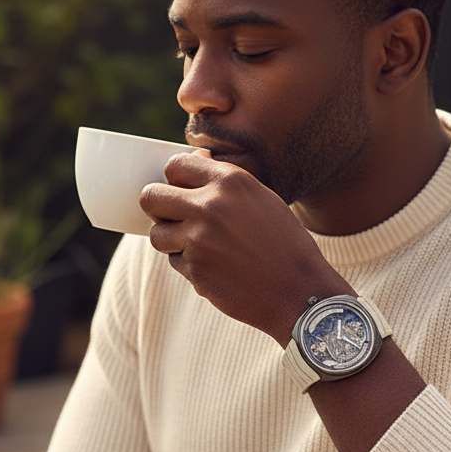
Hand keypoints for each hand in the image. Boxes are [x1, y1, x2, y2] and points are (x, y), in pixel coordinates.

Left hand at [141, 151, 350, 343]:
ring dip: (171, 241)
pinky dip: (190, 266)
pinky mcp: (195, 271)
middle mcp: (209, 206)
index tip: (181, 191)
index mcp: (230, 181)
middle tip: (174, 219)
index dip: (174, 179)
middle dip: (158, 208)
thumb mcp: (262, 199)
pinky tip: (217, 268)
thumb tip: (194, 161)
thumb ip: (226, 182)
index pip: (175, 165)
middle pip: (150, 196)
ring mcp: (198, 240)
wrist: (300, 290)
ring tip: (200, 247)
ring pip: (157, 234)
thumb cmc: (284, 244)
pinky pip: (175, 262)